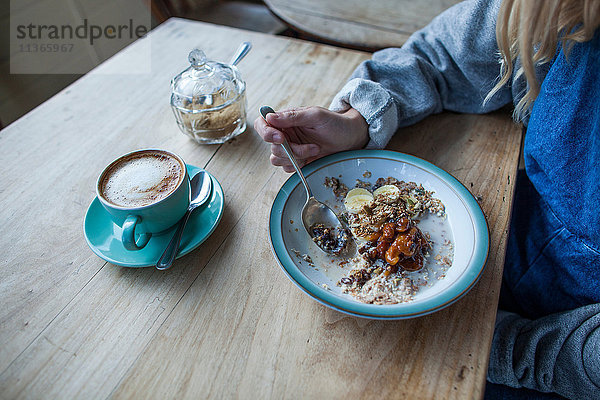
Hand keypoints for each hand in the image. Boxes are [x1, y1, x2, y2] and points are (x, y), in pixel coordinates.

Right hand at [254, 106, 368, 172]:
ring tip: (315, 150)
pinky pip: (286, 168)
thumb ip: (292, 116)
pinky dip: (298, 165)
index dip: (266, 133)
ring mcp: (290, 148)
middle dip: (291, 149)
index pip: (262, 124)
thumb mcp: (315, 115)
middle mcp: (284, 133)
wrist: (349, 138)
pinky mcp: (296, 160)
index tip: (281, 138)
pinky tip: (312, 158)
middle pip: (271, 146)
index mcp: (285, 119)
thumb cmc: (334, 123)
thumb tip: (270, 116)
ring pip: (277, 159)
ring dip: (296, 157)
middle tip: (311, 146)